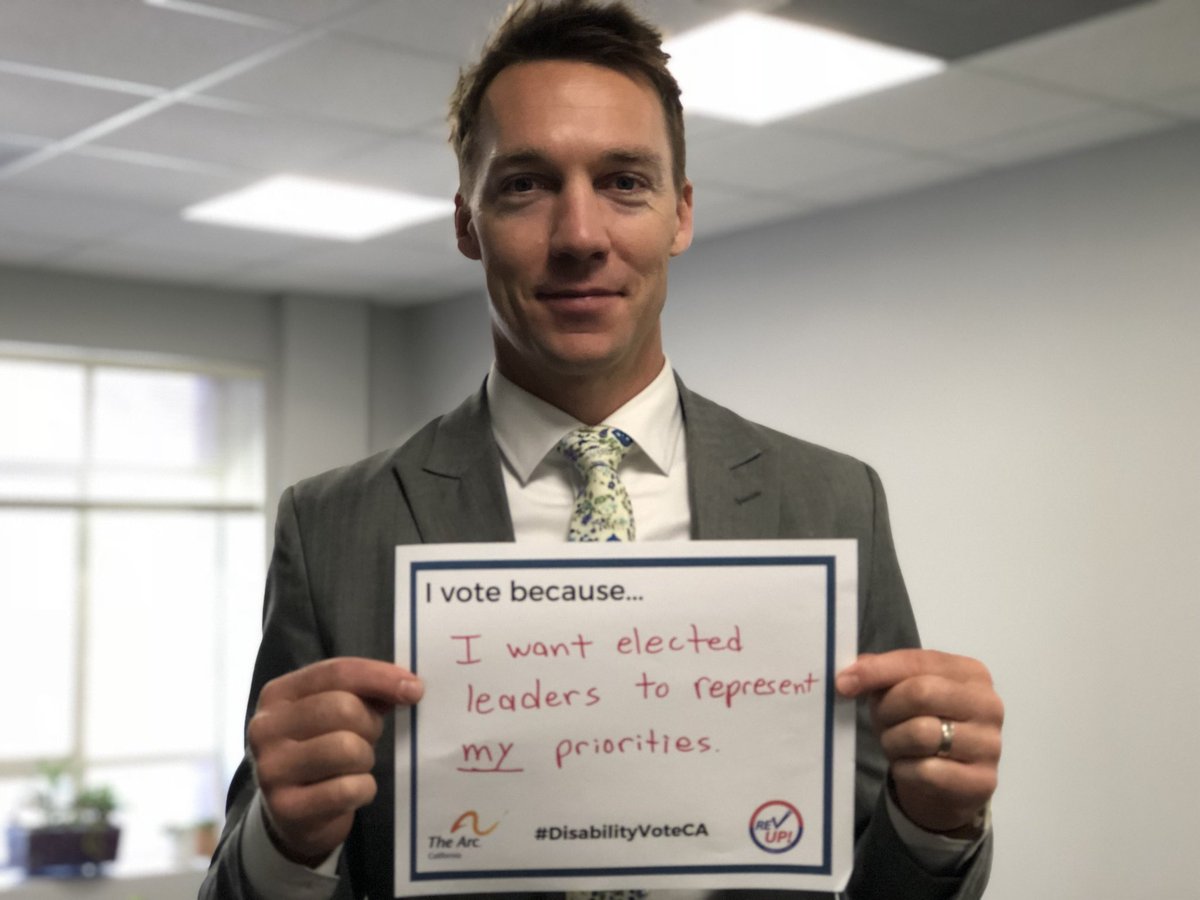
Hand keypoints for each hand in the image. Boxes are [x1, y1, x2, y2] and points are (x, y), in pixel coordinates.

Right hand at [248, 657, 423, 864]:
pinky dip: (364, 789)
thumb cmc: (322, 750)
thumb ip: (363, 693)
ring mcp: (271, 769)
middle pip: (343, 709)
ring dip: (365, 758)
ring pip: (347, 749)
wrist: (294, 815)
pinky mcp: (286, 808)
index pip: (336, 672)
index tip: (414, 689)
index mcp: (279, 694)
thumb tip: (407, 686)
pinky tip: (353, 791)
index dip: (380, 677)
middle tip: (369, 738)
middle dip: (370, 724)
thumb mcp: (333, 714)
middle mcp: (265, 728)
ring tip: (356, 765)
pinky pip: (347, 789)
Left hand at [837, 649, 1001, 833]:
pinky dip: (905, 770)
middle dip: (888, 709)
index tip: (843, 682)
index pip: (917, 661)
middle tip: (880, 722)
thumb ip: (881, 675)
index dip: (876, 671)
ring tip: (896, 745)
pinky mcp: (983, 781)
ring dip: (894, 742)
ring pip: (921, 733)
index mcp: (971, 673)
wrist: (948, 784)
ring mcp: (990, 744)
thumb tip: (849, 674)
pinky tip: (909, 768)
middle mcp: (988, 704)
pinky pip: (927, 771)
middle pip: (920, 693)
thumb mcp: (902, 694)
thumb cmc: (923, 726)